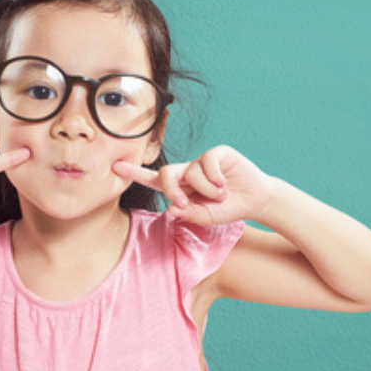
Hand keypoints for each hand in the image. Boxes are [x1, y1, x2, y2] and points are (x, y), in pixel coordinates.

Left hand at [113, 145, 272, 225]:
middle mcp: (188, 171)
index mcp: (180, 187)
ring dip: (205, 190)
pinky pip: (207, 162)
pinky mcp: (218, 153)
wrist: (255, 200)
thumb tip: (172, 209)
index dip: (135, 173)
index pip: (154, 179)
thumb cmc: (228, 208)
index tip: (115, 167)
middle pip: (166, 173)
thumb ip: (189, 214)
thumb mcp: (206, 217)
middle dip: (171, 190)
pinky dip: (214, 177)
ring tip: (220, 195)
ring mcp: (202, 161)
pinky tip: (224, 184)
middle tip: (183, 203)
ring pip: (190, 172)